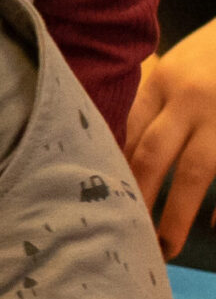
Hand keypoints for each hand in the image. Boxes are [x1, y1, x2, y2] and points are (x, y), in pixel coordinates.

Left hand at [128, 23, 215, 257]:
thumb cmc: (212, 52)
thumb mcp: (175, 65)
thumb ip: (147, 99)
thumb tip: (108, 142)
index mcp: (163, 83)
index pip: (126, 130)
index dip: (110, 167)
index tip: (94, 200)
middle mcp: (191, 100)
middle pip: (153, 154)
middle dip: (135, 196)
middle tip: (121, 233)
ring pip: (197, 170)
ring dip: (177, 212)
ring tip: (164, 245)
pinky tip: (215, 227)